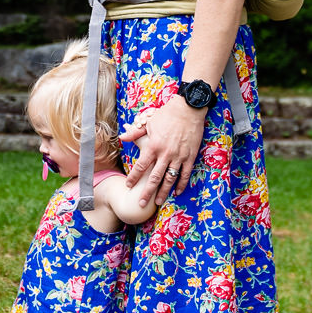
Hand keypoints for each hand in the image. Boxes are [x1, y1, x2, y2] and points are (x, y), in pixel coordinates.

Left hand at [122, 94, 208, 208]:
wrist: (188, 109)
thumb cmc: (167, 115)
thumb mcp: (149, 123)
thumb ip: (135, 133)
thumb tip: (122, 138)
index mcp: (153, 146)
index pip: (141, 166)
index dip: (134, 177)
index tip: (128, 186)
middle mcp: (165, 154)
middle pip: (154, 177)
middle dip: (146, 192)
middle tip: (141, 203)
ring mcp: (179, 156)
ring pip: (170, 179)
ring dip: (163, 192)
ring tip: (158, 202)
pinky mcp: (190, 156)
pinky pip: (185, 174)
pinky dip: (181, 184)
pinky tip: (177, 192)